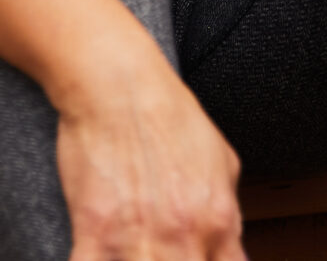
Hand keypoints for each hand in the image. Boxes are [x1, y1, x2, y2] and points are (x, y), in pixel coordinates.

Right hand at [53, 46, 246, 260]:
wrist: (119, 83)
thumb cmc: (168, 114)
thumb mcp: (222, 160)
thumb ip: (229, 210)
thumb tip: (233, 247)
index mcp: (219, 221)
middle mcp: (184, 237)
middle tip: (163, 257)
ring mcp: (139, 237)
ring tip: (132, 258)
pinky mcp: (95, 230)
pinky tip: (94, 258)